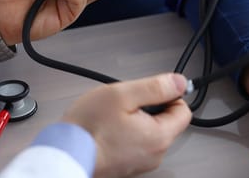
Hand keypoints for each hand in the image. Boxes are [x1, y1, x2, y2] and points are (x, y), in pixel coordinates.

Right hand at [61, 73, 191, 177]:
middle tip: (123, 104)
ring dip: (134, 121)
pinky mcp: (126, 166)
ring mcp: (140, 163)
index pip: (183, 110)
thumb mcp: (121, 95)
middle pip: (165, 122)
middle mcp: (154, 154)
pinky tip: (106, 129)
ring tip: (110, 117)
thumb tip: (179, 82)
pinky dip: (124, 134)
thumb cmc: (88, 128)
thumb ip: (154, 87)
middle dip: (148, 108)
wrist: (64, 154)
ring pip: (148, 132)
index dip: (168, 95)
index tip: (150, 91)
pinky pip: (134, 144)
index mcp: (159, 136)